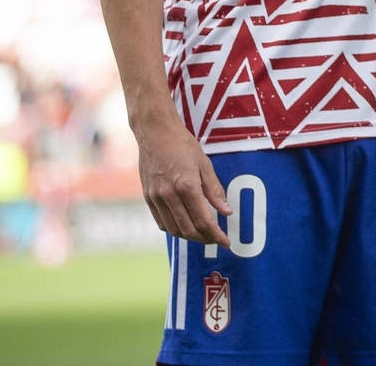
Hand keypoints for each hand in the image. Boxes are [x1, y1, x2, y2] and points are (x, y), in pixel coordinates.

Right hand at [135, 116, 231, 246]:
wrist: (154, 131)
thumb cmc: (182, 144)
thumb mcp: (204, 164)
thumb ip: (215, 191)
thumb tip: (227, 212)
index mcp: (186, 185)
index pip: (203, 220)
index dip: (216, 235)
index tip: (226, 242)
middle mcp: (169, 195)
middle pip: (188, 230)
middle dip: (205, 239)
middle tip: (216, 239)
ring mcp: (156, 197)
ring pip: (173, 229)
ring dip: (189, 236)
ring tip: (202, 234)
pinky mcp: (147, 197)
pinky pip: (161, 222)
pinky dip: (174, 229)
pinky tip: (184, 225)